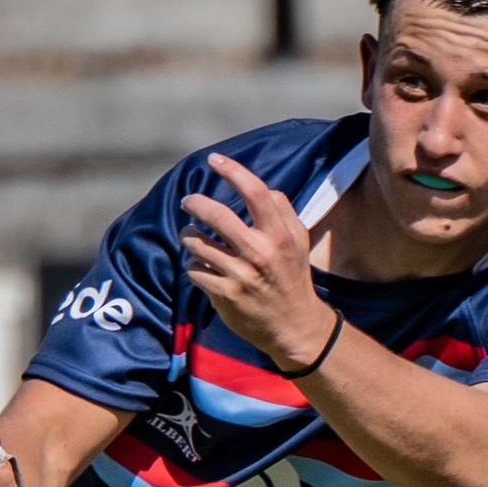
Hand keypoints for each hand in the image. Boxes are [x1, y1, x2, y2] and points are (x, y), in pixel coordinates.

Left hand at [180, 153, 337, 368]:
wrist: (293, 326)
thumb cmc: (292, 277)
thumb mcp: (299, 241)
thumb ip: (282, 211)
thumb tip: (262, 188)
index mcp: (280, 235)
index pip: (256, 192)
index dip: (232, 171)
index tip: (214, 160)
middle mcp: (260, 253)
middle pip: (217, 215)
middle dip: (196, 203)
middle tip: (188, 201)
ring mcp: (241, 276)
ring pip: (198, 244)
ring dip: (189, 236)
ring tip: (192, 236)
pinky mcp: (224, 296)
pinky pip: (195, 271)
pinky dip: (194, 266)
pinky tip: (202, 267)